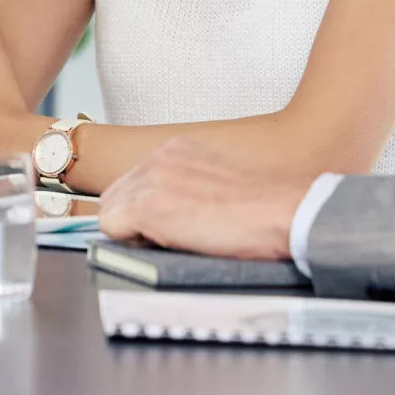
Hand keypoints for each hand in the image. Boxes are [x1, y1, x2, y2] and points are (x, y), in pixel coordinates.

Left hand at [97, 138, 314, 261]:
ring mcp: (149, 180)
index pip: (134, 181)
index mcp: (176, 150)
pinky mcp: (147, 206)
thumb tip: (170, 209)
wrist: (284, 212)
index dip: (142, 209)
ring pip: (110, 211)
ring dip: (132, 232)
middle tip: (166, 238)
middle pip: (114, 195)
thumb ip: (186, 187)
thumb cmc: (264, 207)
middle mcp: (157, 158)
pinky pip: (111, 228)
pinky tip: (166, 244)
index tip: (162, 223)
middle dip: (131, 220)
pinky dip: (131, 242)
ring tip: (172, 241)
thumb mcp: (216, 182)